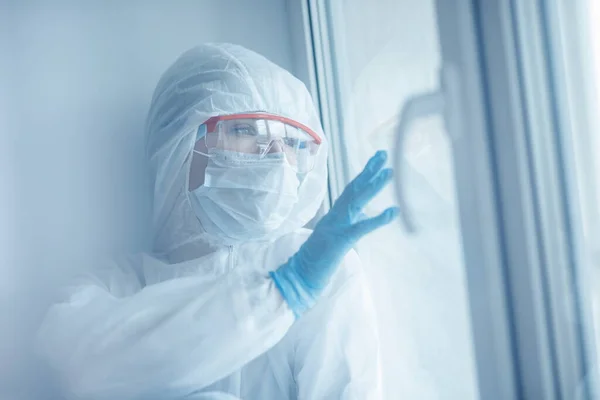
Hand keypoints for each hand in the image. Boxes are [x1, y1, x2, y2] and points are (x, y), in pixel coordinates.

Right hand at [270, 150, 398, 316]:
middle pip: (354, 188)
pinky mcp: (341, 240)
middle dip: (369, 170)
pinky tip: (393, 212)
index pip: (350, 190)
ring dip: (374, 186)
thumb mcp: (334, 237)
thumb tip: (361, 216)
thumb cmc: (316, 260)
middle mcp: (335, 216)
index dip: (364, 174)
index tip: (376, 161)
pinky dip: (378, 219)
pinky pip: (362, 227)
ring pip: (357, 201)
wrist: (299, 275)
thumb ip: (346, 224)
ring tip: (389, 172)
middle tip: (384, 154)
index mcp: (334, 215)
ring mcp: (337, 226)